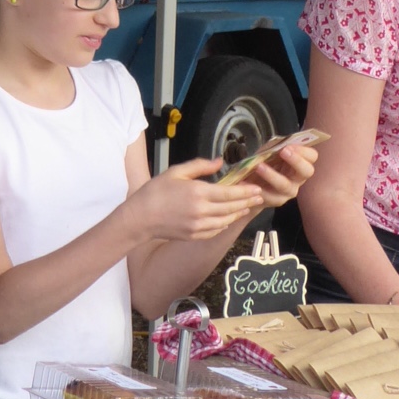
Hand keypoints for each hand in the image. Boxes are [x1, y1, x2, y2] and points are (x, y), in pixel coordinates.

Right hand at [124, 158, 265, 242]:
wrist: (140, 217)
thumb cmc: (155, 191)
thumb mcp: (176, 172)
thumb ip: (200, 166)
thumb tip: (220, 162)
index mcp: (198, 192)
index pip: (229, 193)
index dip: (245, 191)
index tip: (256, 188)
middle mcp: (202, 211)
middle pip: (231, 207)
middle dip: (247, 202)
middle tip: (258, 197)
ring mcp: (198, 225)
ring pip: (226, 220)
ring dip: (238, 213)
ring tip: (246, 207)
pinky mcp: (194, 235)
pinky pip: (215, 230)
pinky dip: (224, 224)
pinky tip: (227, 219)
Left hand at [243, 144, 318, 207]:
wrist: (252, 184)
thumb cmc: (265, 163)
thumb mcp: (270, 151)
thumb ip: (275, 146)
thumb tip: (279, 143)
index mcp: (300, 162)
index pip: (311, 156)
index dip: (303, 150)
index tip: (289, 145)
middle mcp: (299, 178)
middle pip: (307, 171)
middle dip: (296, 161)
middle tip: (283, 151)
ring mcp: (289, 190)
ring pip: (285, 184)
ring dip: (272, 175)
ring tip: (259, 166)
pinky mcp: (277, 200)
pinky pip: (270, 196)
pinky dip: (257, 188)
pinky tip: (247, 181)